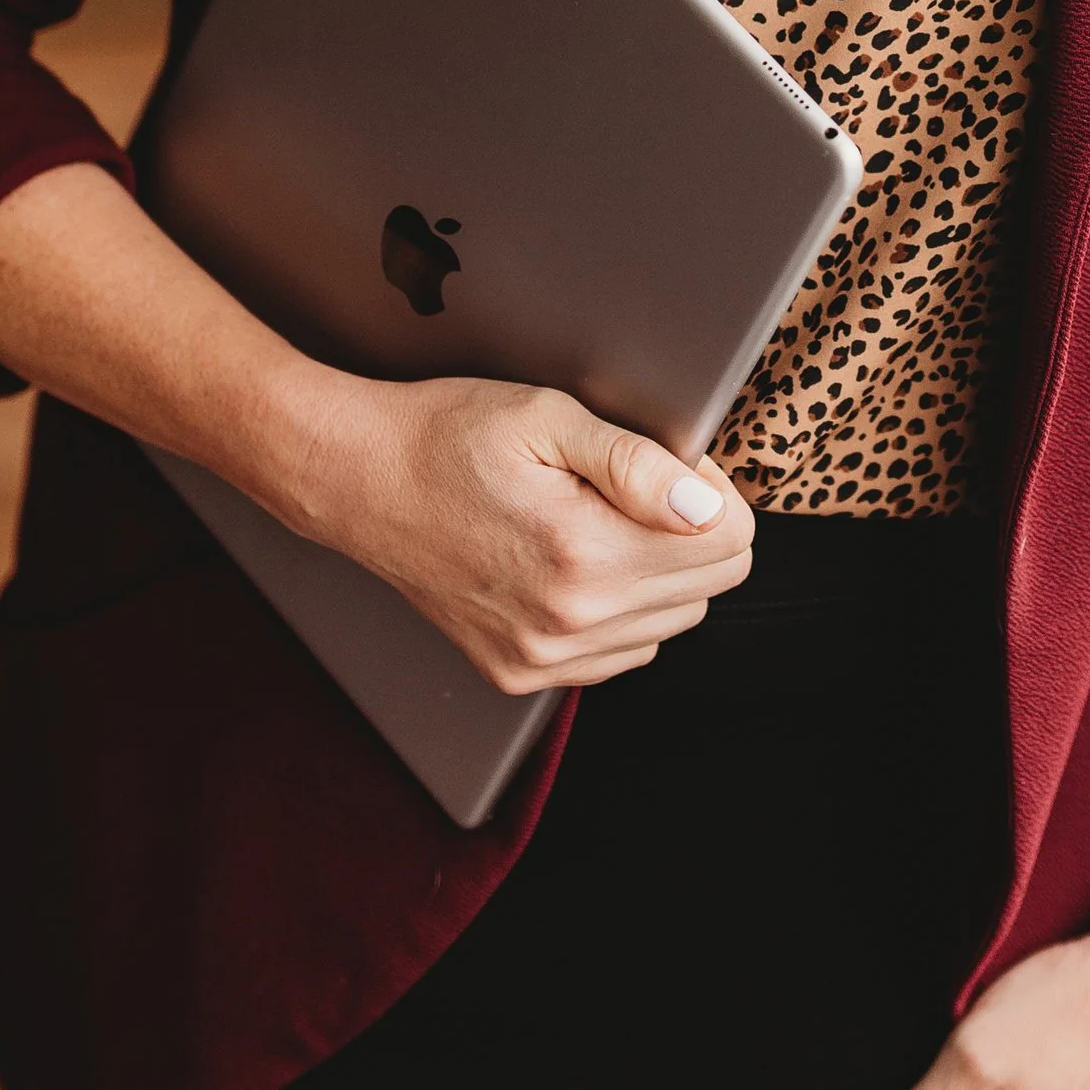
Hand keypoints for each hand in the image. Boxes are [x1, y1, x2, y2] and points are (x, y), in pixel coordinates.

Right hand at [277, 369, 756, 692]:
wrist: (360, 481)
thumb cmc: (448, 436)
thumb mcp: (547, 417)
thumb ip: (637, 465)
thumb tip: (707, 506)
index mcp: (582, 555)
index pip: (729, 545)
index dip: (716, 490)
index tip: (679, 462)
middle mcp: (567, 622)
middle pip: (709, 589)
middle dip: (694, 531)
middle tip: (640, 483)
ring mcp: (543, 657)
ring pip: (671, 624)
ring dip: (661, 573)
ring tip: (602, 518)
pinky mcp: (522, 673)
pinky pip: (621, 653)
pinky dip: (621, 610)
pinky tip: (582, 562)